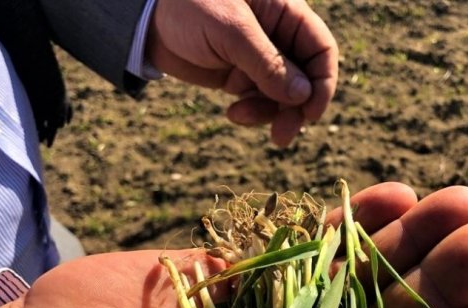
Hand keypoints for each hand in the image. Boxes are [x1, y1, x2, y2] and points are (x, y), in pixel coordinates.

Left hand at [146, 0, 338, 146]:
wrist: (145, 17)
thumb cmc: (189, 6)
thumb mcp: (230, 30)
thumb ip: (268, 63)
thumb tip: (303, 96)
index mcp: (285, 12)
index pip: (321, 49)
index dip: (322, 83)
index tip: (310, 112)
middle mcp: (278, 36)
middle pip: (305, 79)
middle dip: (294, 108)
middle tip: (282, 135)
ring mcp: (259, 59)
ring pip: (282, 96)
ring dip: (269, 114)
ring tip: (240, 117)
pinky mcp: (240, 76)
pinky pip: (260, 102)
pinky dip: (252, 113)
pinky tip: (233, 114)